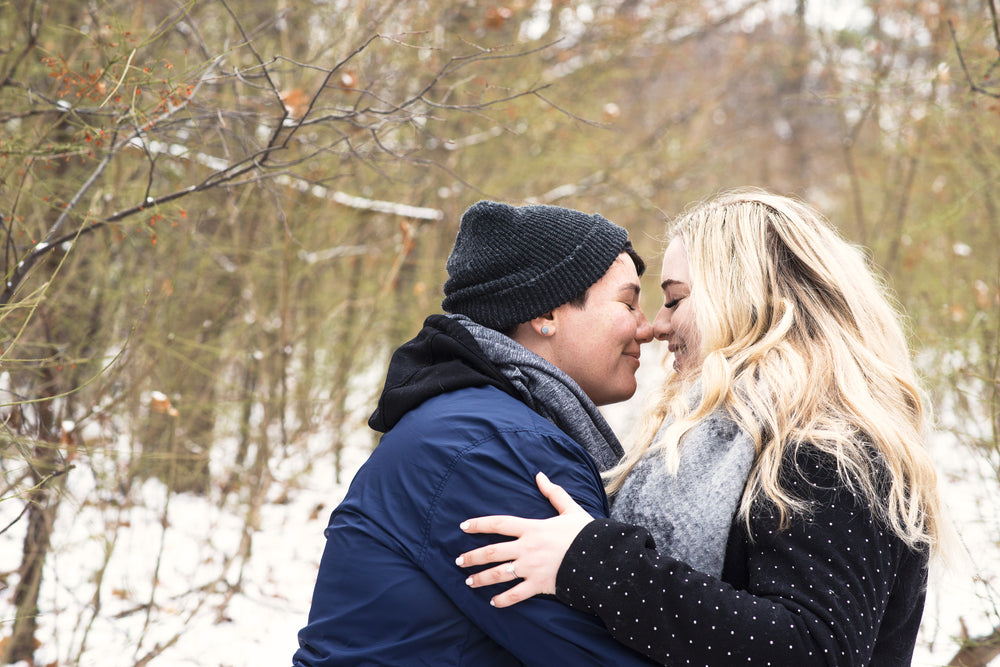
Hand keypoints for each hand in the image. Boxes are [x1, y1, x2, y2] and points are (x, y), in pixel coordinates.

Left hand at [456, 471, 593, 607]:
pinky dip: (503, 600)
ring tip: (468, 582)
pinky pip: (516, 594)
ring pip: (499, 574)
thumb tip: (539, 475)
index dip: (479, 524)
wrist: (600, 558)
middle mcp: (527, 548)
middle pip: (493, 551)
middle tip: (458, 561)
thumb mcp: (569, 509)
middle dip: (473, 557)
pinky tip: (493, 602)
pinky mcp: (539, 584)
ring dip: (481, 578)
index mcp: (532, 528)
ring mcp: (531, 567)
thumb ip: (553, 493)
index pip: (499, 524)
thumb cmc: (585, 533)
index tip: (463, 526)